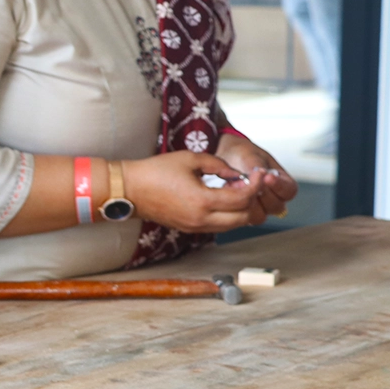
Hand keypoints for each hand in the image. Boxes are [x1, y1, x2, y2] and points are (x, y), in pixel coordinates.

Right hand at [123, 151, 273, 233]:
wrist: (130, 189)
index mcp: (202, 201)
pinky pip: (219, 226)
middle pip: (243, 217)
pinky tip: (222, 199)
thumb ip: (218, 165)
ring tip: (236, 190)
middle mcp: (201, 219)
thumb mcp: (190, 159)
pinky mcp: (190, 229)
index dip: (256, 185)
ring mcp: (196, 227)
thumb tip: (236, 174)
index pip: (243, 199)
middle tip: (251, 183)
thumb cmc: (155, 172)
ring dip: (241, 209)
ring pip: (233, 225)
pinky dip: (228, 215)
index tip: (259, 174)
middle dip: (252, 200)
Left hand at [217, 133, 298, 217]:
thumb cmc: (243, 155)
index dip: (279, 186)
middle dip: (261, 194)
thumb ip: (258, 166)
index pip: (289, 191)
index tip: (267, 177)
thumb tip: (262, 175)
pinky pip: (244, 218)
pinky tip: (229, 191)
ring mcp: (260, 208)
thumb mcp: (251, 156)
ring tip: (236, 185)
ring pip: (260, 216)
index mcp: (283, 183)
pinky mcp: (245, 214)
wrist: (225, 158)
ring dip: (247, 201)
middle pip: (276, 207)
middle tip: (249, 181)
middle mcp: (274, 199)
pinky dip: (236, 205)